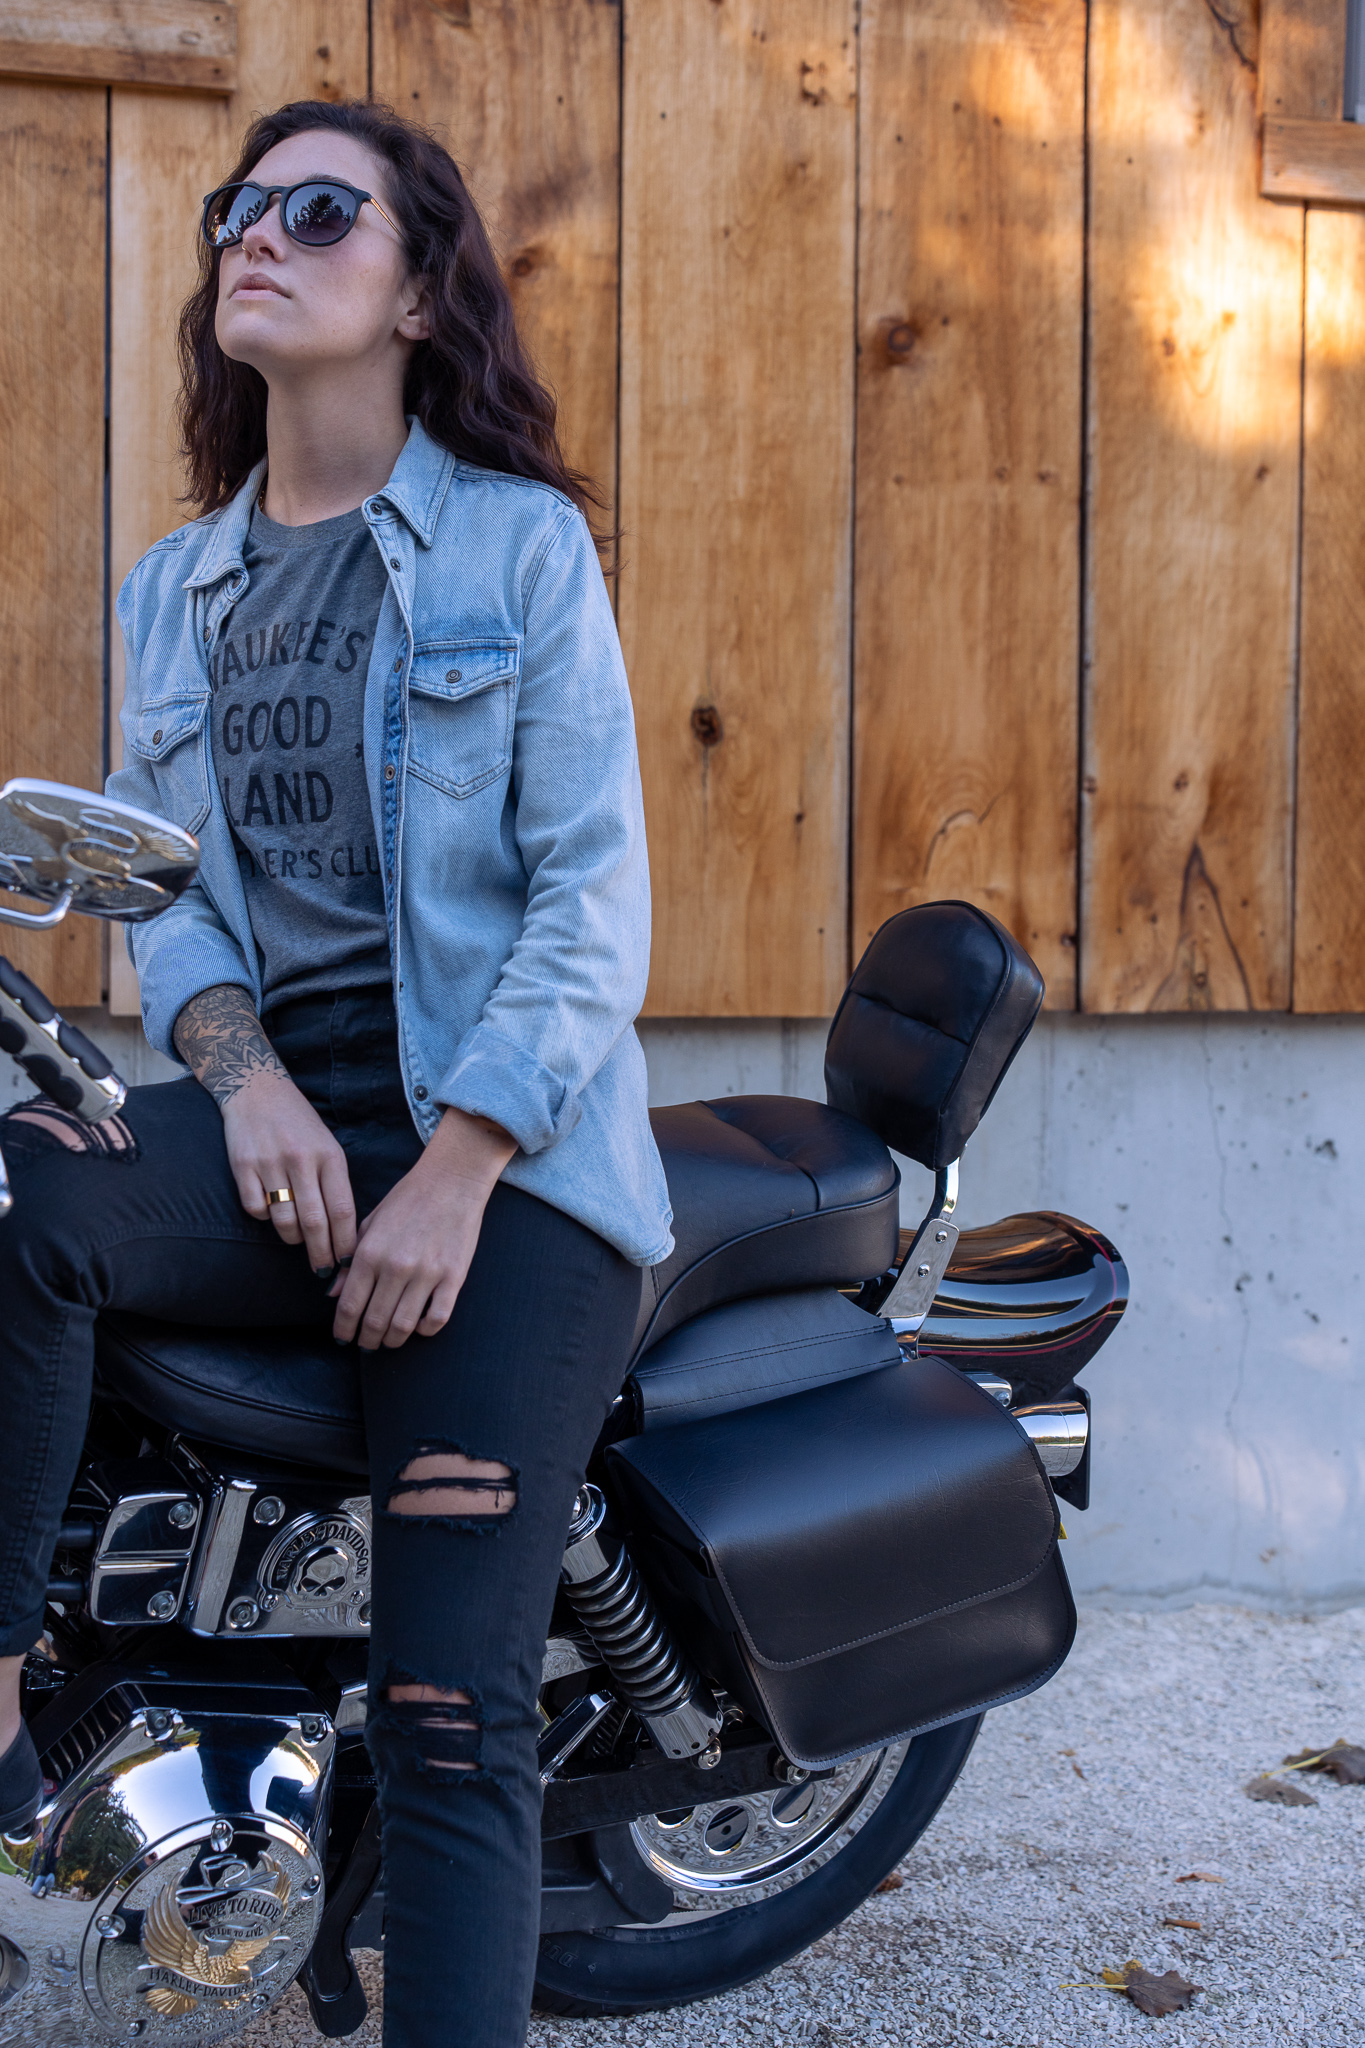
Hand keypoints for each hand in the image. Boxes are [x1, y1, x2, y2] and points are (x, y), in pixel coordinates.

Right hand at [222, 1067, 356, 1274]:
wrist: (258, 1091)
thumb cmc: (299, 1126)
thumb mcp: (328, 1146)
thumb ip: (334, 1183)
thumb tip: (342, 1232)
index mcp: (330, 1156)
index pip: (342, 1210)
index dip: (345, 1242)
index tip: (347, 1262)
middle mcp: (301, 1160)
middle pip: (314, 1222)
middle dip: (321, 1253)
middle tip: (322, 1270)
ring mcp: (270, 1163)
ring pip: (283, 1220)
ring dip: (292, 1239)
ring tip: (297, 1240)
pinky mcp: (243, 1166)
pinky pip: (255, 1209)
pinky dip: (263, 1217)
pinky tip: (270, 1208)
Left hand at [330, 1108, 515, 1349]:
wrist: (451, 1181)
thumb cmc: (407, 1200)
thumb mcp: (370, 1224)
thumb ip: (350, 1260)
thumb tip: (333, 1294)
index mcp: (370, 1253)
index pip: (349, 1306)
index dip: (343, 1329)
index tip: (343, 1339)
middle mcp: (395, 1267)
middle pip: (375, 1321)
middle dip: (367, 1340)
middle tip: (367, 1344)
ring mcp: (426, 1273)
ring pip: (403, 1325)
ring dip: (393, 1340)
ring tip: (389, 1341)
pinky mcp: (453, 1276)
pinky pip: (437, 1318)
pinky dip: (425, 1330)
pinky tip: (419, 1326)